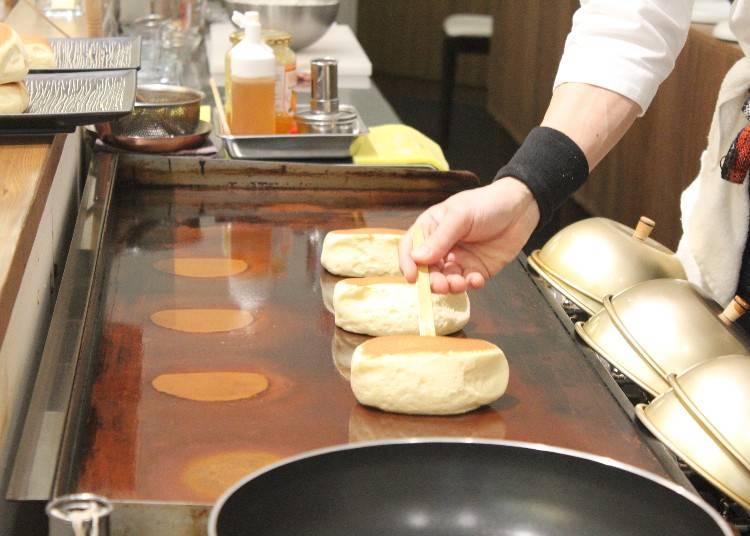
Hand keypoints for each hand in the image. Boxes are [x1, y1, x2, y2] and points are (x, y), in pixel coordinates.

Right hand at [399, 177, 539, 292]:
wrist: (522, 208)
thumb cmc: (487, 204)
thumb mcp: (460, 216)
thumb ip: (440, 238)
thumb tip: (417, 259)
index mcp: (431, 228)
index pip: (410, 248)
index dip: (408, 263)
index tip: (412, 277)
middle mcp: (441, 246)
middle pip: (427, 269)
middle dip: (432, 280)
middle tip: (441, 285)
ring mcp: (459, 259)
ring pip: (446, 279)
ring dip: (450, 285)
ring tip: (460, 283)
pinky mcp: (476, 269)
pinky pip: (467, 283)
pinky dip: (470, 285)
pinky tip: (477, 279)